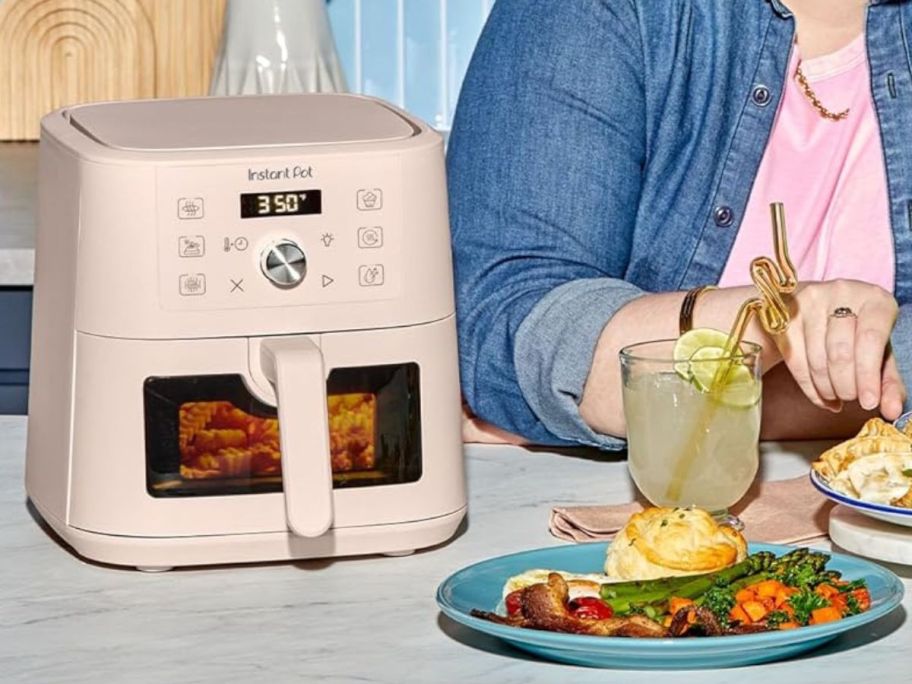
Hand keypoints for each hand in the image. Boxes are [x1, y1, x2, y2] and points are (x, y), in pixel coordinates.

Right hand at [771, 279, 905, 418]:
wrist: (813, 307)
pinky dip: (809, 386)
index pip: (870, 339)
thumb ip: (887, 379)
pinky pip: (796, 361)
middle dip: (846, 385)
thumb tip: (892, 411)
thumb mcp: (878, 350)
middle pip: (840, 351)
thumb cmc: (854, 331)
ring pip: (816, 359)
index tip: (868, 403)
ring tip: (835, 397)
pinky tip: (820, 396)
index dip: (869, 375)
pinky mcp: (784, 317)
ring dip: (827, 388)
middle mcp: (841, 292)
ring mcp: (809, 303)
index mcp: (874, 298)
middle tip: (851, 399)